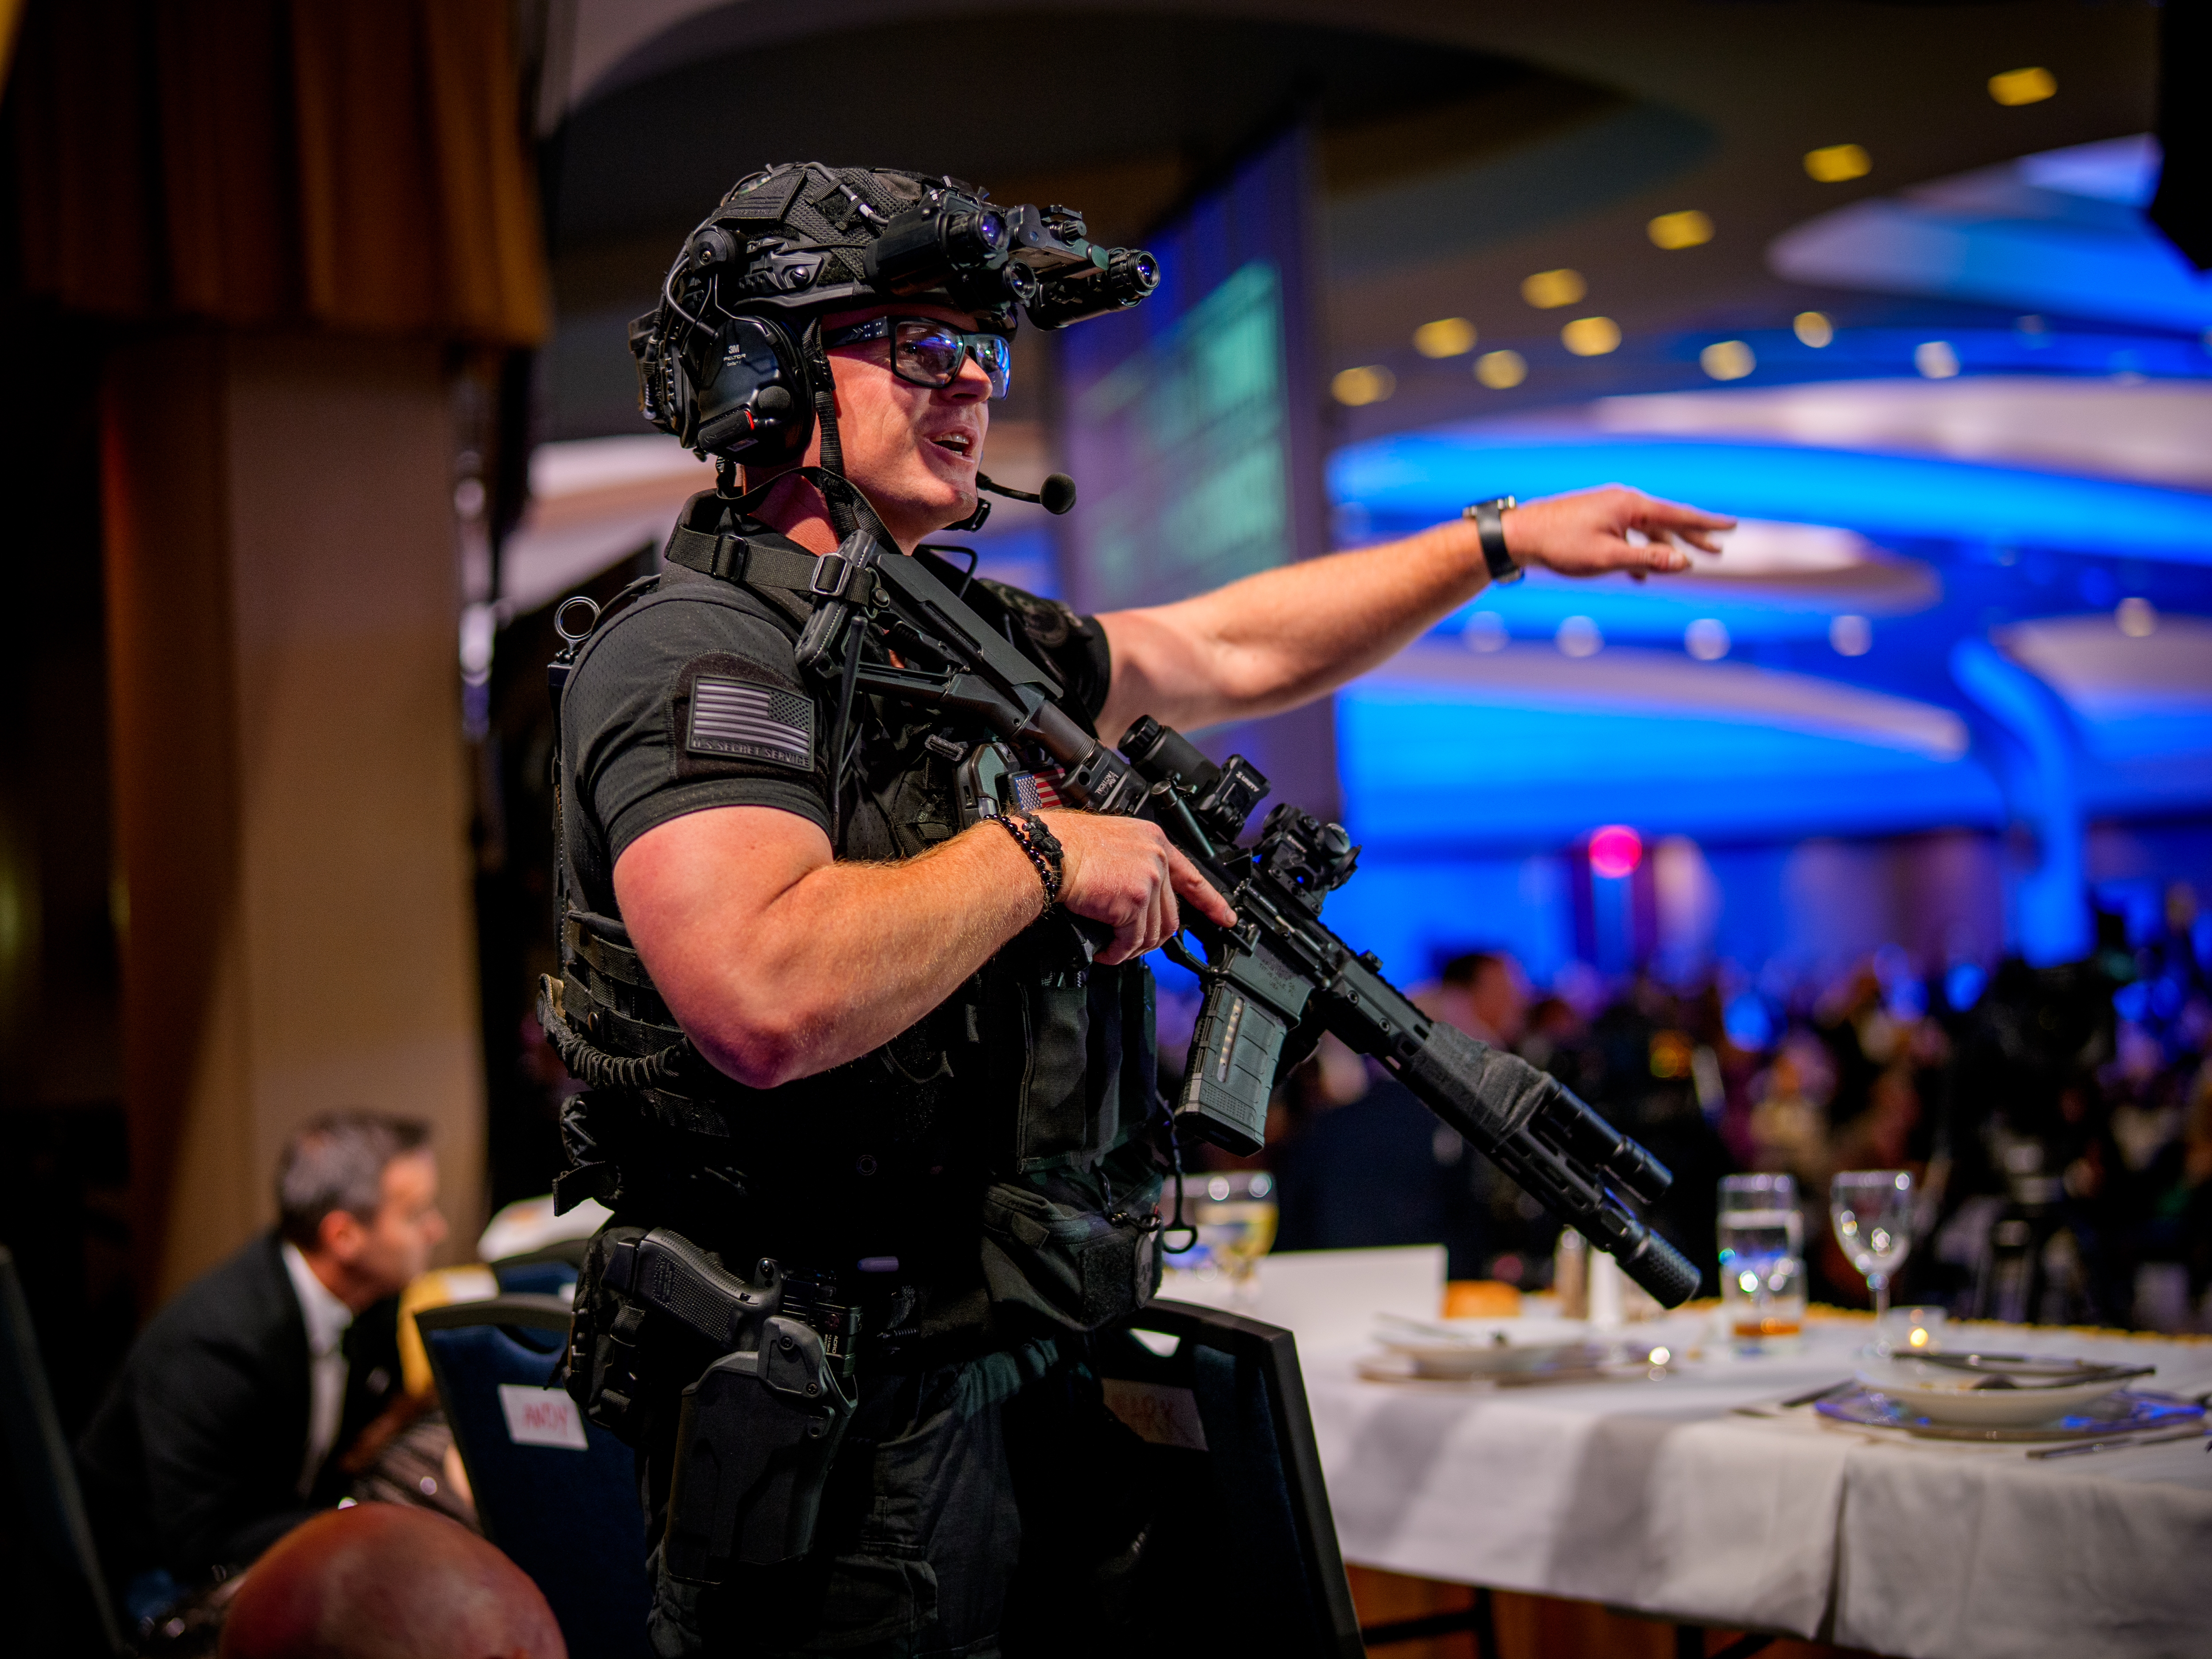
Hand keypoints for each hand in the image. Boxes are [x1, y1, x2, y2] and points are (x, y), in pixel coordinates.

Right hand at [1040, 812, 1237, 965]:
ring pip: (1153, 933)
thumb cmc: (1064, 846)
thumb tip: (1136, 903)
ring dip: (1130, 948)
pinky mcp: (1135, 900)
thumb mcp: (1111, 845)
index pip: (1192, 876)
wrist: (1047, 851)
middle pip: (1171, 916)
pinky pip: (1132, 941)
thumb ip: (1133, 867)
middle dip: (1151, 939)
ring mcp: (1149, 879)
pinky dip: (1117, 953)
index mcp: (1154, 841)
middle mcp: (1157, 858)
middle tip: (1129, 946)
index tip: (1225, 918)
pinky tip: (1104, 952)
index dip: (1211, 902)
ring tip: (1111, 948)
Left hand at [1501, 485, 1733, 577]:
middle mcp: (1622, 502)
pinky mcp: (1595, 520)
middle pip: (1666, 521)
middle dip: (1692, 537)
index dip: (1707, 524)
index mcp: (1630, 506)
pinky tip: (1641, 574)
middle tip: (1719, 549)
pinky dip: (1638, 552)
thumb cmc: (1562, 546)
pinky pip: (1627, 536)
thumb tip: (1684, 563)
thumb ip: (1647, 560)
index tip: (1732, 525)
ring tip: (1687, 562)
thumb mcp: (1608, 558)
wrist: (1520, 534)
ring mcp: (1608, 510)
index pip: (1678, 514)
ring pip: (1646, 529)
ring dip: (1666, 547)